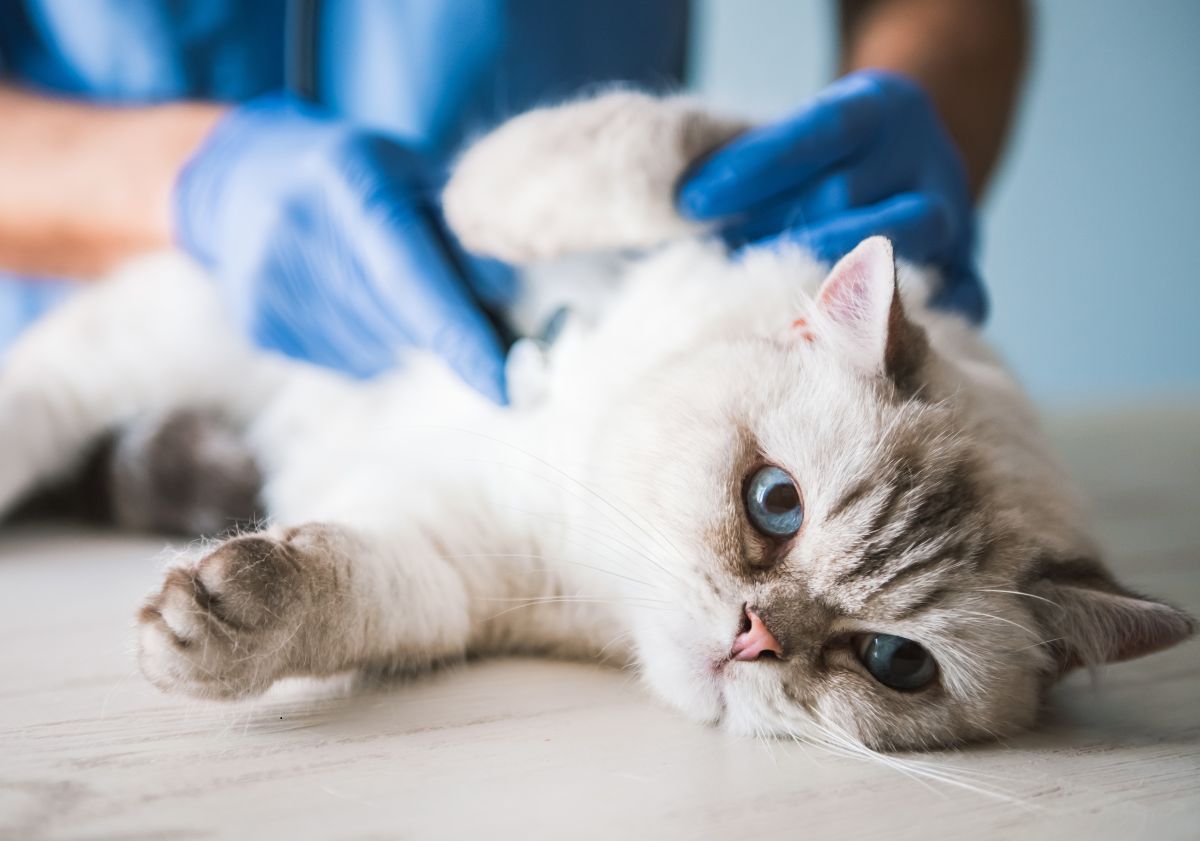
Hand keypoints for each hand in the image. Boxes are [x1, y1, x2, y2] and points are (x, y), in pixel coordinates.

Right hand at [174, 95, 509, 400]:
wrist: (237, 176)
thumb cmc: (350, 172)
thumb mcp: (408, 170)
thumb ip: (461, 226)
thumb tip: (507, 297)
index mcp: (347, 181)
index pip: (411, 277)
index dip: (460, 337)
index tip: (506, 386)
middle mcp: (298, 230)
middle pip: (402, 321)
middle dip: (445, 325)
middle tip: (453, 294)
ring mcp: (271, 283)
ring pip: (380, 348)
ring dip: (406, 332)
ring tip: (383, 281)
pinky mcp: (260, 324)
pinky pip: (350, 360)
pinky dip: (372, 340)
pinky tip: (352, 297)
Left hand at [677, 70, 984, 322]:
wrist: (912, 160)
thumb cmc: (826, 162)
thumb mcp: (801, 141)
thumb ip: (756, 171)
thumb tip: (689, 213)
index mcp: (884, 105)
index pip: (818, 130)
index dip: (754, 167)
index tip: (693, 202)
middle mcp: (925, 155)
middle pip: (844, 197)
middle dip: (770, 235)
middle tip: (717, 267)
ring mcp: (955, 215)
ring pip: (893, 245)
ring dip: (818, 280)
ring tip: (764, 305)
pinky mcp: (969, 269)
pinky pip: (956, 301)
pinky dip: (909, 325)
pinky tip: (849, 345)